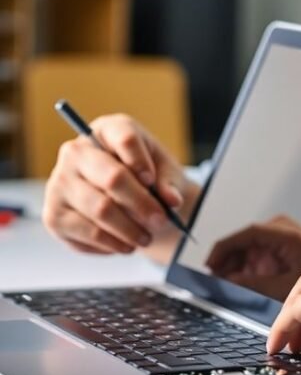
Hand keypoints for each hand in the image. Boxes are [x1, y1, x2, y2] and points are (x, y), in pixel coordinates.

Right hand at [43, 114, 199, 254]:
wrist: (127, 197)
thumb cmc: (148, 178)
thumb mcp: (165, 173)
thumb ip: (170, 184)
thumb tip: (172, 201)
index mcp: (108, 130)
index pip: (124, 139)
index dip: (141, 161)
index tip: (152, 181)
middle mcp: (77, 152)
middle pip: (112, 177)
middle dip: (142, 204)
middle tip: (161, 220)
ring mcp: (60, 183)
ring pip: (101, 209)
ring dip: (130, 229)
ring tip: (147, 237)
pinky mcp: (54, 215)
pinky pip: (89, 233)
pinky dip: (113, 243)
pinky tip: (126, 244)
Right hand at [206, 215, 300, 300]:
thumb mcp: (285, 286)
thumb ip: (254, 283)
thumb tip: (230, 280)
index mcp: (287, 234)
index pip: (247, 233)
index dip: (225, 247)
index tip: (212, 262)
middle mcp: (284, 230)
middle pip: (247, 239)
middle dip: (230, 258)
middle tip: (217, 276)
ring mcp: (285, 237)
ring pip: (252, 246)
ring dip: (239, 263)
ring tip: (228, 281)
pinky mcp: (287, 246)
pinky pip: (262, 251)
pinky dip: (251, 265)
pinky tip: (243, 278)